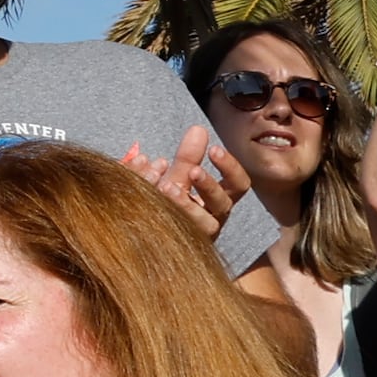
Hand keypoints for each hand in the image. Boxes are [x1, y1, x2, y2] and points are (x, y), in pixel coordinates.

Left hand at [125, 129, 249, 242]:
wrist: (139, 232)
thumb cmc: (166, 200)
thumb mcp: (176, 176)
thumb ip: (188, 156)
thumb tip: (198, 129)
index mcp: (217, 200)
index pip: (237, 184)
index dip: (230, 168)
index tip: (213, 150)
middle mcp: (213, 218)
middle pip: (223, 204)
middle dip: (209, 186)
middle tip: (193, 171)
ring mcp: (197, 236)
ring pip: (204, 224)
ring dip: (186, 203)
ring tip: (166, 187)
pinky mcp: (180, 248)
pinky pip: (178, 234)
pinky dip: (163, 213)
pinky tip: (149, 200)